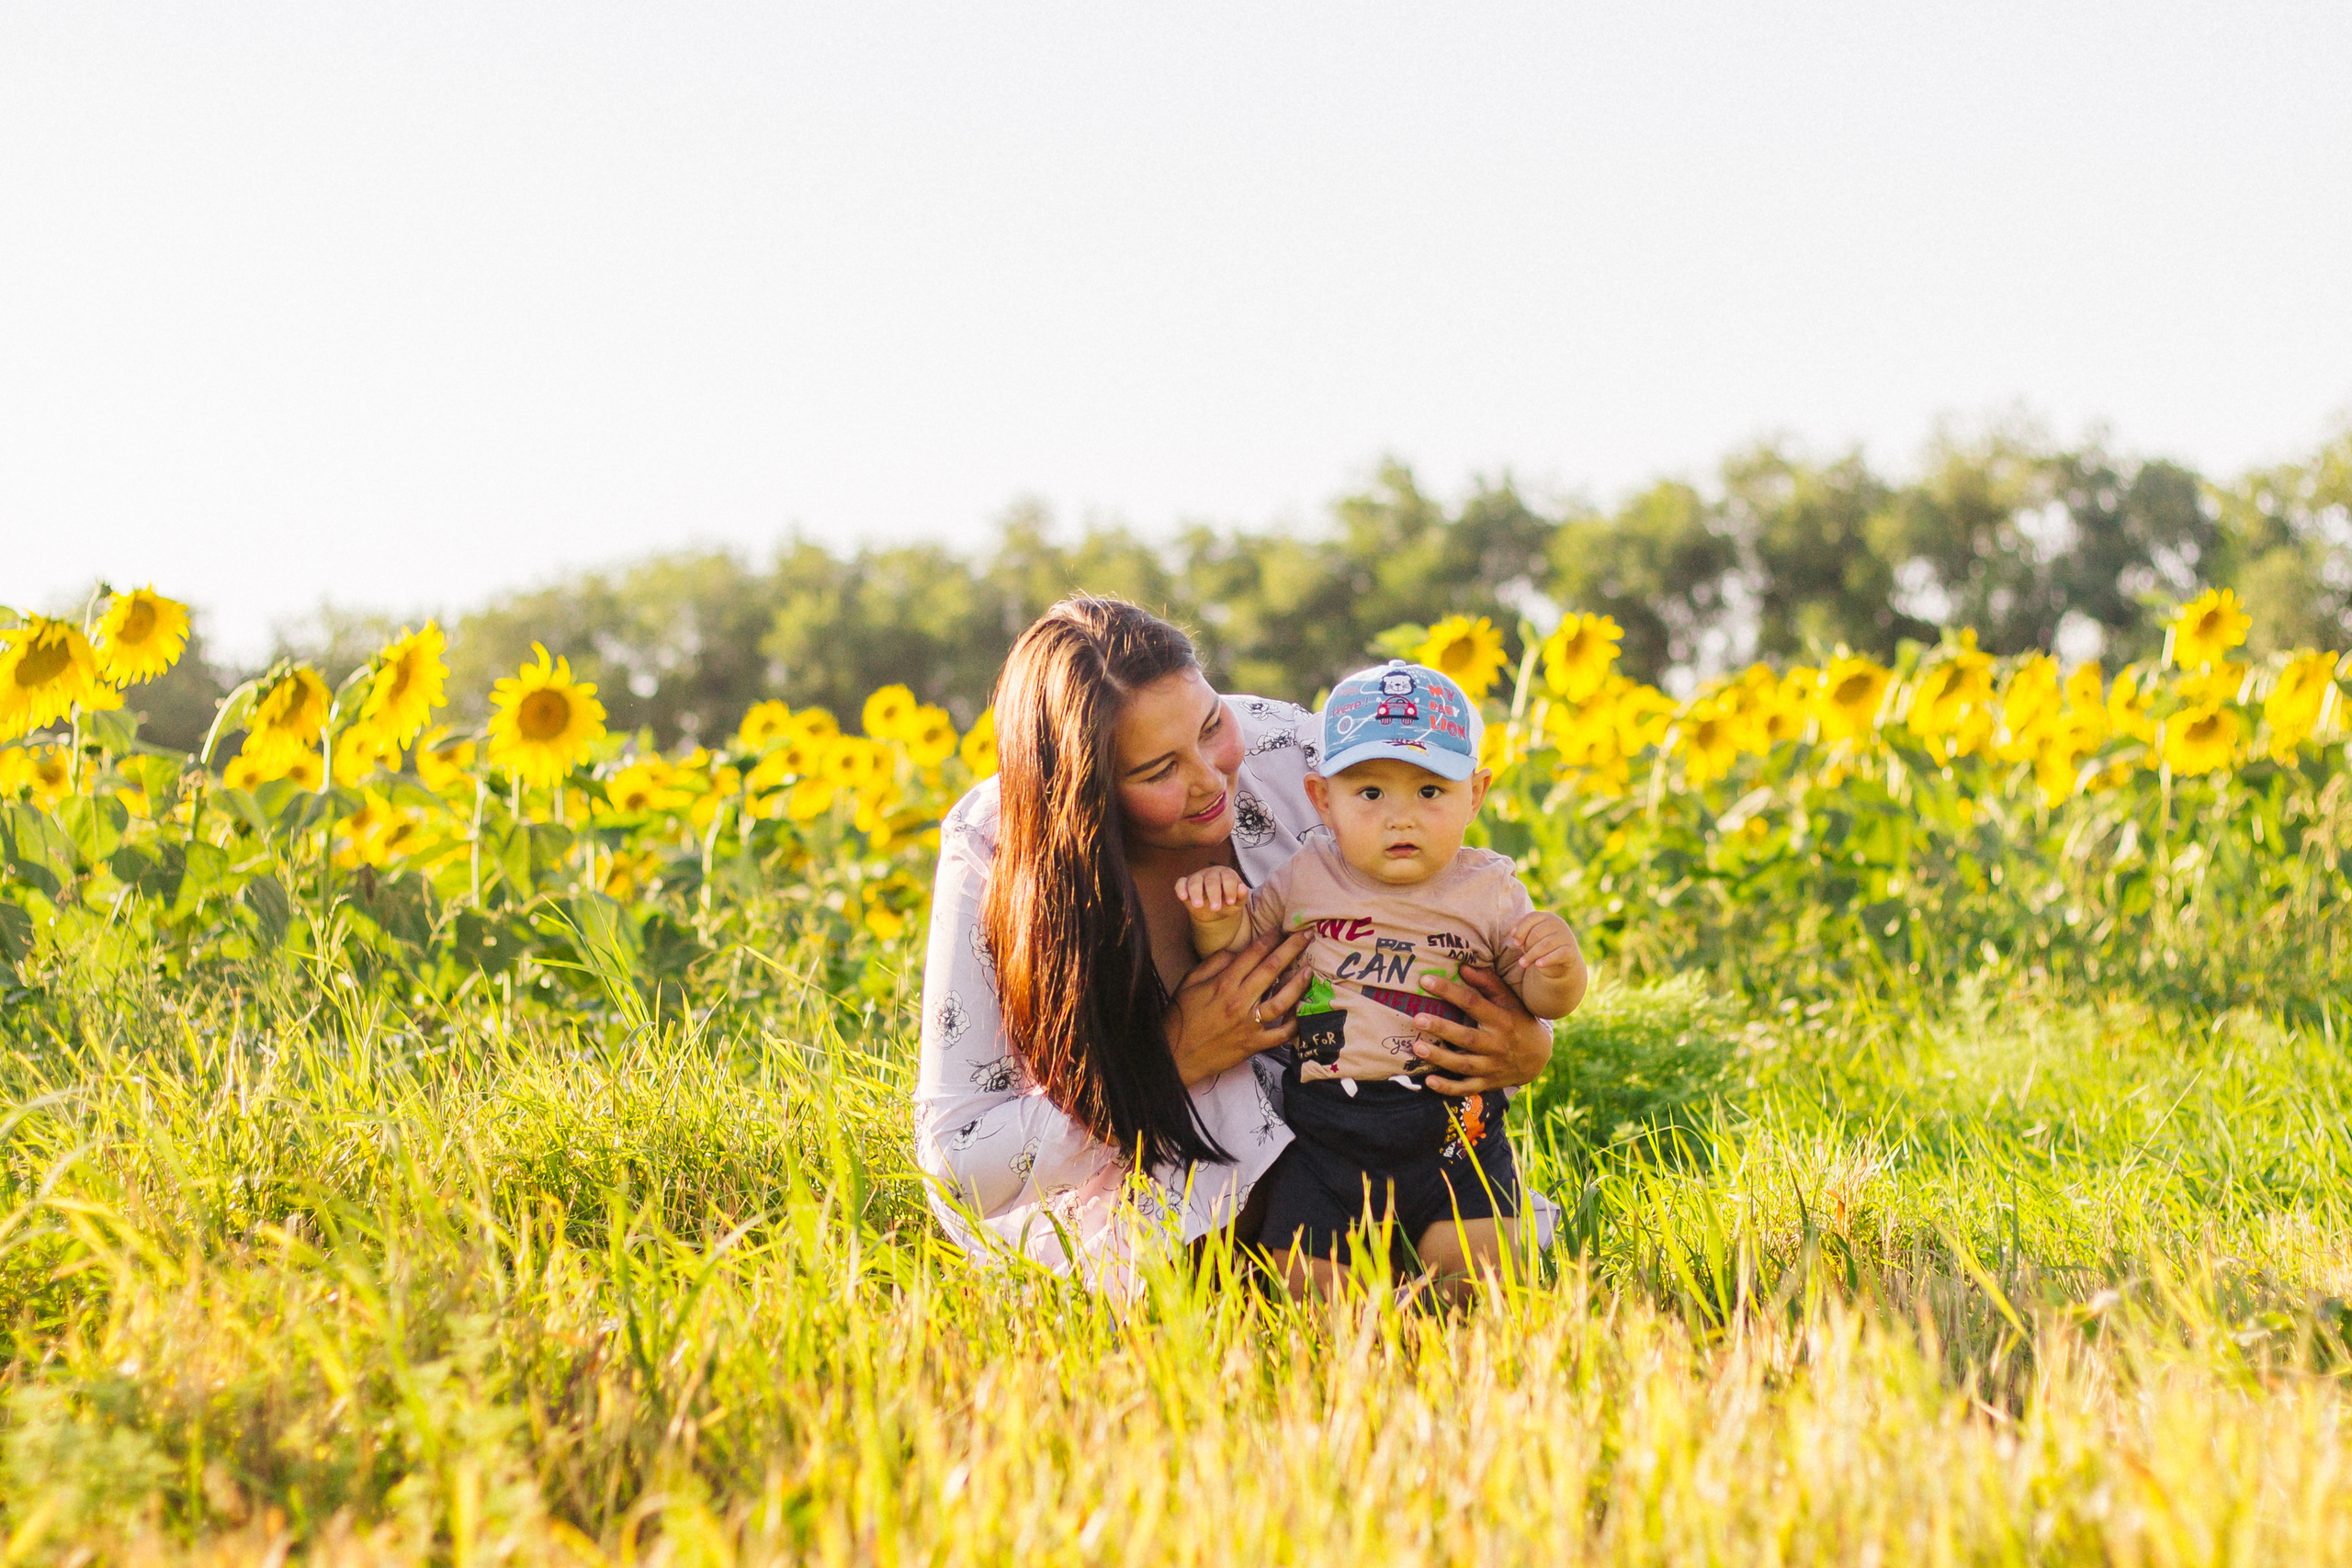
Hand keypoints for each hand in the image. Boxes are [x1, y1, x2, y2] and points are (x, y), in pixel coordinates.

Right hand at [1165, 929, 1312, 1087]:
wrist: (1175, 1056)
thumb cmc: (1181, 1017)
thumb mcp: (1189, 983)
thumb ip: (1213, 963)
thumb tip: (1235, 950)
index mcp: (1223, 983)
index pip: (1252, 954)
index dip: (1270, 938)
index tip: (1282, 928)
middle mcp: (1239, 1001)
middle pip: (1271, 969)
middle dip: (1292, 949)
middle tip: (1307, 935)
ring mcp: (1249, 1024)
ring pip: (1282, 1000)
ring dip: (1298, 983)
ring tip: (1310, 970)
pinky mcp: (1254, 1044)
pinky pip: (1281, 1034)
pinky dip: (1295, 1024)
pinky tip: (1304, 1012)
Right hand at [1174, 865, 1249, 923]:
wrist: (1215, 912)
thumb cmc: (1228, 903)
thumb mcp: (1238, 902)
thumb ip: (1241, 896)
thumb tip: (1243, 888)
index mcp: (1227, 874)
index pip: (1228, 878)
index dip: (1229, 889)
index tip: (1230, 902)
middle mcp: (1211, 873)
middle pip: (1211, 880)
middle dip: (1213, 894)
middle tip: (1215, 908)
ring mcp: (1197, 877)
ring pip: (1195, 881)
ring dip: (1196, 893)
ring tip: (1198, 906)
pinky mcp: (1185, 884)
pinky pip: (1180, 883)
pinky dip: (1180, 889)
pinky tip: (1183, 897)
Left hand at [1409, 963, 1555, 1096]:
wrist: (1538, 1057)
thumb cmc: (1518, 1021)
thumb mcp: (1509, 1000)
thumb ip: (1488, 983)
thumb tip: (1463, 966)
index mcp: (1501, 1020)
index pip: (1473, 1003)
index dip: (1449, 991)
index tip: (1426, 980)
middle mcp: (1497, 1044)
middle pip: (1466, 1038)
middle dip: (1442, 1028)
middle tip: (1418, 1018)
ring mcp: (1492, 1066)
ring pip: (1463, 1064)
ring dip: (1439, 1058)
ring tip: (1416, 1047)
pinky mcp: (1487, 1083)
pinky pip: (1466, 1088)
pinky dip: (1448, 1088)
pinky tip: (1429, 1082)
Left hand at [1508, 910, 1580, 978]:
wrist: (1561, 965)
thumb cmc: (1541, 948)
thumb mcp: (1530, 939)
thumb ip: (1521, 933)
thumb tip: (1513, 933)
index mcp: (1548, 917)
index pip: (1531, 918)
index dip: (1520, 930)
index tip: (1516, 943)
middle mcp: (1559, 924)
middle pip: (1536, 933)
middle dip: (1526, 946)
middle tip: (1522, 957)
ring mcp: (1566, 937)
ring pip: (1545, 945)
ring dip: (1531, 955)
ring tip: (1522, 964)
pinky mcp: (1572, 952)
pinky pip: (1558, 954)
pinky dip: (1547, 960)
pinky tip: (1538, 965)